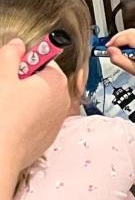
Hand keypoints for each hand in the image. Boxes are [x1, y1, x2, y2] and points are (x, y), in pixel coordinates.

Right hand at [0, 39, 70, 171]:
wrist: (1, 155)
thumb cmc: (4, 116)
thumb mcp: (3, 76)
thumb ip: (11, 54)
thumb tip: (17, 44)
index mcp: (56, 81)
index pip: (45, 60)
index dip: (25, 62)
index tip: (13, 69)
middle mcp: (63, 100)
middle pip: (42, 81)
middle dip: (24, 82)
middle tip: (6, 90)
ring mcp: (56, 120)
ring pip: (40, 101)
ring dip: (24, 101)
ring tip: (7, 108)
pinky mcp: (47, 136)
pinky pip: (37, 120)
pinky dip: (25, 118)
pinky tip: (10, 123)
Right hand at [106, 29, 134, 82]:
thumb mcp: (131, 69)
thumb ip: (118, 59)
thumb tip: (110, 50)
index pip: (128, 37)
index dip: (116, 41)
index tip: (108, 47)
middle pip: (130, 32)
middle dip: (117, 39)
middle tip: (110, 47)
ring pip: (133, 32)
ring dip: (122, 39)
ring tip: (116, 49)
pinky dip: (128, 40)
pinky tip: (124, 48)